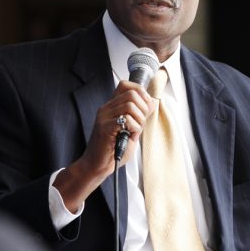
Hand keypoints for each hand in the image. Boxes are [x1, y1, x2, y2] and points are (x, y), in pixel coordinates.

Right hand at [54, 81, 154, 211]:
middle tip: (141, 122)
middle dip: (143, 107)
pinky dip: (134, 128)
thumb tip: (152, 102)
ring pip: (130, 106)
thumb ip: (139, 116)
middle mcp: (106, 109)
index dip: (140, 91)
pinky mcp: (105, 128)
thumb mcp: (130, 129)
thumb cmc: (112, 149)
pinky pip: (126, 120)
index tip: (146, 105)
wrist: (97, 165)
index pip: (125, 85)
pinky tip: (130, 136)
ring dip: (139, 119)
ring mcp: (104, 117)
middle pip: (131, 93)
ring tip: (135, 131)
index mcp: (110, 107)